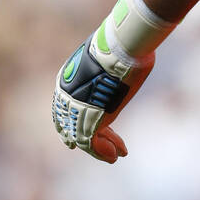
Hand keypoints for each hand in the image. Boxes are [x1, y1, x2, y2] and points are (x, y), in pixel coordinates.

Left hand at [52, 32, 153, 163]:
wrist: (123, 47)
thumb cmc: (123, 45)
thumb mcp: (112, 56)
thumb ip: (112, 66)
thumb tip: (132, 54)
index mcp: (68, 78)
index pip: (68, 106)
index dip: (79, 120)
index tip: (97, 129)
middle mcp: (66, 97)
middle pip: (71, 124)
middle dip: (88, 137)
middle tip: (104, 148)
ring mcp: (75, 110)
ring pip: (82, 136)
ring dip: (101, 148)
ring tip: (115, 155)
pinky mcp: (87, 121)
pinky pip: (90, 144)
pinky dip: (103, 152)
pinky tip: (116, 155)